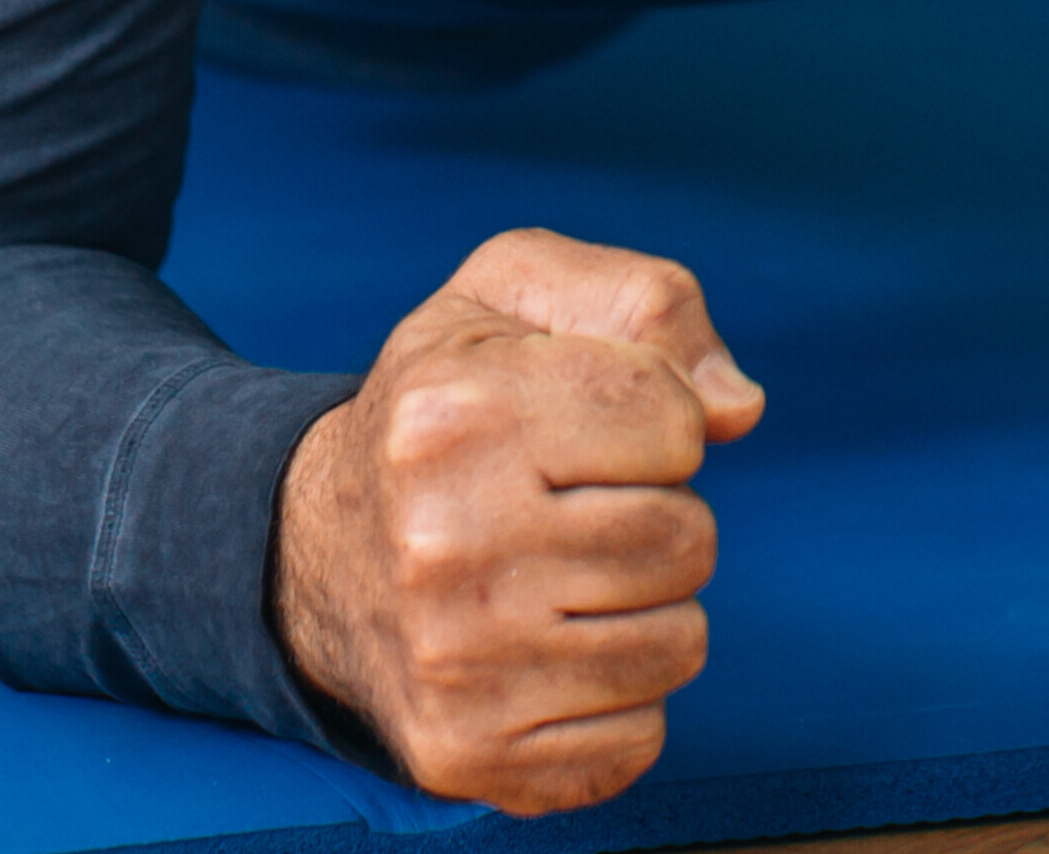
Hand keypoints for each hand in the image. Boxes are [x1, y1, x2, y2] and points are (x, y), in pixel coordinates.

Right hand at [276, 228, 765, 812]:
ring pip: (679, 644)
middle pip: (686, 539)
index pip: (674, 418)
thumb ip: (648, 303)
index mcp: (456, 413)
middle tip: (579, 509)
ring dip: (645, 608)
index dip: (658, 418)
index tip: (594, 427)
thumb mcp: (513, 298)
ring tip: (566, 577)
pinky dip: (618, 698)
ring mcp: (454, 660)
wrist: (310, 550)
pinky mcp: (467, 752)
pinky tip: (551, 654)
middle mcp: (444, 542)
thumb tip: (738, 408)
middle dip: (657, 514)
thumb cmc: (445, 410)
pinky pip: (640, 739)